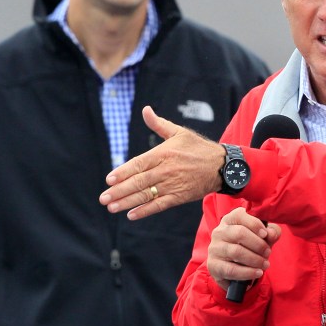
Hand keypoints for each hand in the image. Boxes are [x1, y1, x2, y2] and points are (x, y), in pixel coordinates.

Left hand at [99, 105, 226, 219]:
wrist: (222, 166)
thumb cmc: (198, 148)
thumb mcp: (179, 132)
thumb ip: (158, 124)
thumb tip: (145, 110)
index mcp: (164, 153)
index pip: (138, 164)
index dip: (122, 172)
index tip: (109, 179)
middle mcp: (166, 170)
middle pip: (139, 182)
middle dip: (119, 191)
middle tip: (103, 198)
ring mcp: (173, 184)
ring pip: (146, 195)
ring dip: (127, 202)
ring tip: (112, 207)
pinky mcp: (180, 196)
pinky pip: (160, 205)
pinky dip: (146, 210)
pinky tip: (132, 215)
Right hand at [207, 207, 280, 289]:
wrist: (235, 267)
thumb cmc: (251, 246)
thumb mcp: (263, 236)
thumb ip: (271, 232)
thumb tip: (271, 234)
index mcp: (230, 219)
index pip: (240, 215)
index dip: (255, 224)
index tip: (265, 234)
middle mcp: (219, 231)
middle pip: (239, 233)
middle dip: (258, 244)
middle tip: (268, 252)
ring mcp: (214, 248)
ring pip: (236, 252)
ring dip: (255, 259)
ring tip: (265, 264)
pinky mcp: (213, 265)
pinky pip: (231, 269)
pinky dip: (247, 272)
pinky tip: (258, 272)